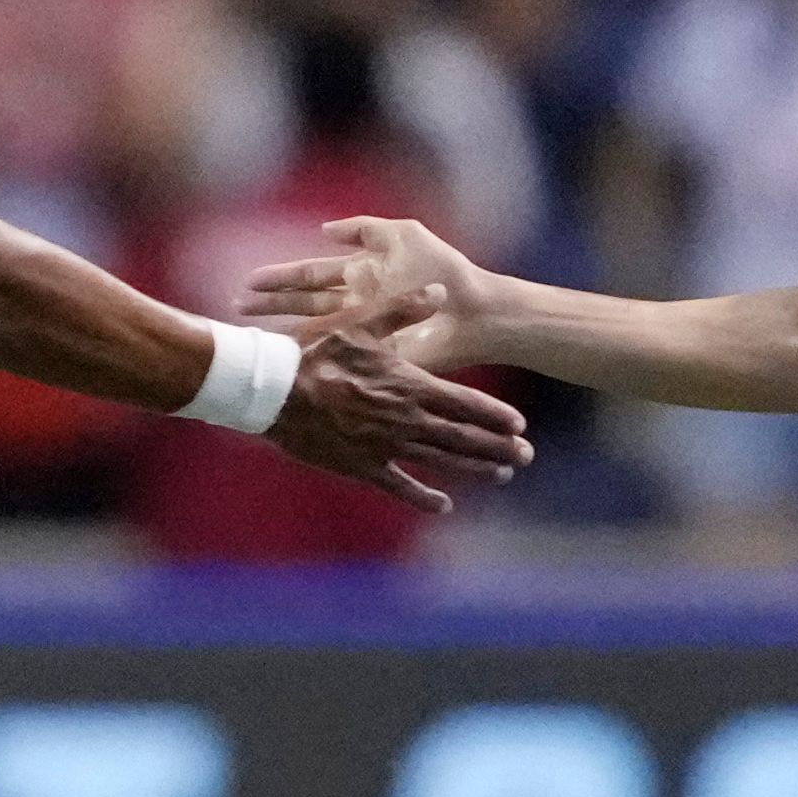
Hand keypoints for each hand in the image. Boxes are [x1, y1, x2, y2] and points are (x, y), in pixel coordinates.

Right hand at [242, 215, 486, 365]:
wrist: (472, 310)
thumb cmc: (443, 272)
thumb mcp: (402, 235)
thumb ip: (365, 228)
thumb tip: (325, 229)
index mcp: (357, 278)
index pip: (309, 277)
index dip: (280, 278)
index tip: (250, 281)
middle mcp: (353, 307)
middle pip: (302, 306)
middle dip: (270, 306)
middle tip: (237, 308)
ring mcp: (361, 334)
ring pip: (312, 334)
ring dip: (282, 334)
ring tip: (250, 339)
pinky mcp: (372, 358)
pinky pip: (340, 361)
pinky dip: (313, 363)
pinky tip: (285, 368)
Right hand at [265, 283, 534, 514]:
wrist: (272, 389)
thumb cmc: (314, 351)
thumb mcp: (360, 323)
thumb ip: (403, 308)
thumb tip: (439, 291)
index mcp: (408, 384)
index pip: (464, 403)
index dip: (494, 415)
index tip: (520, 425)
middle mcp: (404, 418)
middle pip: (462, 437)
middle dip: (497, 447)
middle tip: (525, 456)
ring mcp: (384, 446)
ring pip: (440, 461)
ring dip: (474, 468)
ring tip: (502, 474)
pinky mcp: (361, 465)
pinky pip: (399, 485)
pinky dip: (424, 497)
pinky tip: (444, 505)